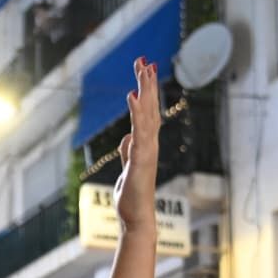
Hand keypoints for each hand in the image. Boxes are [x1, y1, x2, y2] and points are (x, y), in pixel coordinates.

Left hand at [113, 58, 160, 230]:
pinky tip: (131, 95)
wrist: (137, 217)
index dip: (147, 91)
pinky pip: (138, 130)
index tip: (146, 70)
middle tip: (145, 60)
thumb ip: (128, 152)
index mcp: (146, 144)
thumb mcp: (127, 168)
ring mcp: (147, 150)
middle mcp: (150, 143)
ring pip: (147, 114)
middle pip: (150, 107)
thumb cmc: (132, 196)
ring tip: (143, 69)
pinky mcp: (140, 158)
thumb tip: (127, 138)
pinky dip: (135, 112)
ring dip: (145, 91)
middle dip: (147, 83)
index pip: (148, 112)